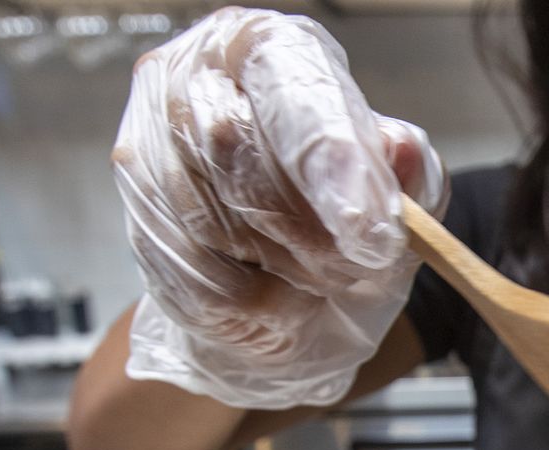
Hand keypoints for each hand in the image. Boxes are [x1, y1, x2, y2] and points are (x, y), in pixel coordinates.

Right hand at [112, 6, 446, 406]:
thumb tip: (398, 149)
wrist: (288, 304)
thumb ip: (409, 172)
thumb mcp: (399, 198)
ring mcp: (149, 151)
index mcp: (264, 47)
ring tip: (319, 277)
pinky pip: (195, 277)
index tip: (371, 227)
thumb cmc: (341, 229)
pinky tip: (276, 296)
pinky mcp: (138, 226)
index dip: (331, 153)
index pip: (288, 80)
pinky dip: (251, 303)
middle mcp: (190, 80)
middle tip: (359, 263)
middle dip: (311, 226)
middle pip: (236, 145)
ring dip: (284, 267)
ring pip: (212, 218)